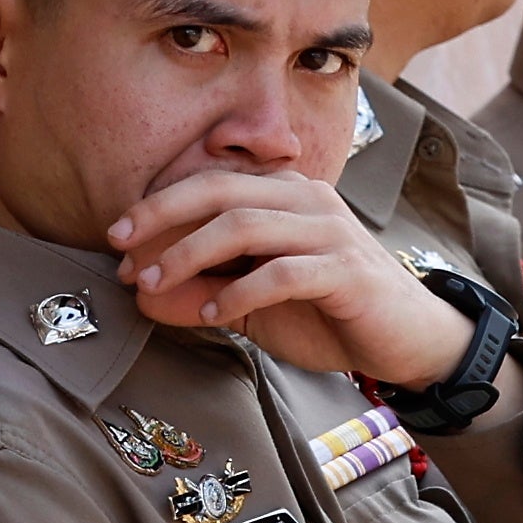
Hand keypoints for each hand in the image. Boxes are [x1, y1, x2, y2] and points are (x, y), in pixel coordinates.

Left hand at [100, 168, 474, 385]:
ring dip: (189, 254)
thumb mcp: (256, 300)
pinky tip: (211, 314)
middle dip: (161, 216)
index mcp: (286, 195)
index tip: (116, 236)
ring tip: (153, 283)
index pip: (212, 182)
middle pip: (221, 190)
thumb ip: (207, 290)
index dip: (159, 205)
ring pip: (245, 225)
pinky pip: (282, 272)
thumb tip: (144, 292)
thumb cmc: (328, 312)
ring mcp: (331, 232)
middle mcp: (308, 200)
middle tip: (120, 248)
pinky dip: (239, 291)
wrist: (406, 339)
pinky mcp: (347, 271)